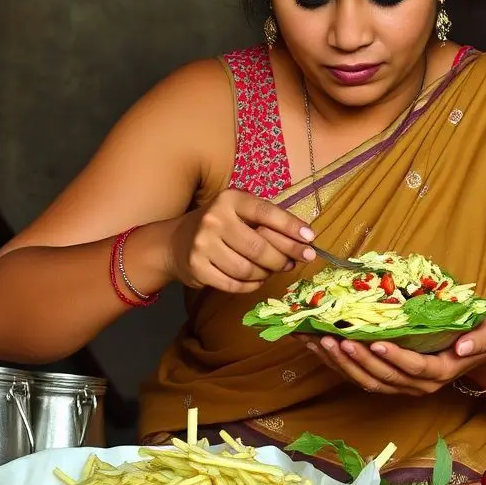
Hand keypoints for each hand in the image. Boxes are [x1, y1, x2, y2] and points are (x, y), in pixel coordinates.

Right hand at [169, 189, 315, 292]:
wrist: (175, 243)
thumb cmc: (219, 225)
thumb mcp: (240, 213)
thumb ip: (268, 222)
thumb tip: (304, 240)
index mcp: (230, 199)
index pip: (267, 213)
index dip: (291, 227)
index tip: (310, 239)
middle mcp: (215, 219)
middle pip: (260, 247)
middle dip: (283, 258)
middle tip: (293, 263)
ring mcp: (203, 245)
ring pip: (248, 269)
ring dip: (266, 273)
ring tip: (271, 270)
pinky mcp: (197, 268)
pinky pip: (234, 284)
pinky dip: (251, 285)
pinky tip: (256, 280)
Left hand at [296, 311, 485, 396]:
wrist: (476, 348)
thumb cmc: (482, 333)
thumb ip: (479, 340)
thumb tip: (462, 348)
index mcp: (441, 372)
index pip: (415, 367)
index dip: (395, 357)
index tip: (376, 342)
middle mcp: (419, 385)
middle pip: (384, 377)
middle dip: (359, 359)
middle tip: (337, 338)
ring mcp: (402, 385)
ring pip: (368, 381)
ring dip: (343, 364)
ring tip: (321, 342)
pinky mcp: (389, 379)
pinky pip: (361, 376)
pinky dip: (339, 364)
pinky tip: (320, 347)